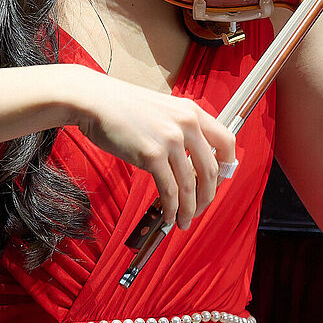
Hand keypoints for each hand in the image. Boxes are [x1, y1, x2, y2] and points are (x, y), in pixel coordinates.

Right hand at [67, 68, 235, 230]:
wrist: (95, 101)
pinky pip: (168, 190)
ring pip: (190, 185)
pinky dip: (170, 208)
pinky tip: (167, 215)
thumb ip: (180, 129)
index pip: (227, 141)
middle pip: (211, 170)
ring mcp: (170, 140)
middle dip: (207, 196)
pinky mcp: (151, 155)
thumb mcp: (163, 109)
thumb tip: (191, 160)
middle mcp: (186, 125)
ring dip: (188, 209)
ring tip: (183, 221)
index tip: (220, 181)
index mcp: (192, 112)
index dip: (227, 166)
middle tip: (200, 208)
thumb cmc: (123, 106)